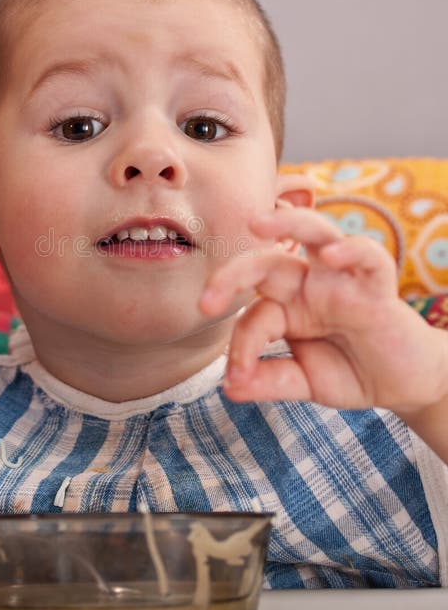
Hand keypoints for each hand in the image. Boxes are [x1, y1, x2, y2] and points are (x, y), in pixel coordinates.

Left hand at [200, 206, 447, 414]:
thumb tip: (230, 388)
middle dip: (232, 274)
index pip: (252, 315)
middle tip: (206, 303)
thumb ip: (269, 381)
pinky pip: (369, 258)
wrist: (403, 385)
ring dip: (287, 222)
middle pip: (266, 260)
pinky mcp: (378, 288)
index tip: (236, 379)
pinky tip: (332, 256)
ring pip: (314, 232)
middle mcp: (308, 285)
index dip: (240, 346)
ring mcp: (342, 281)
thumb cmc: (350, 371)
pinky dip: (352, 250)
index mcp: (285, 305)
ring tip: (257, 223)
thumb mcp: (303, 382)